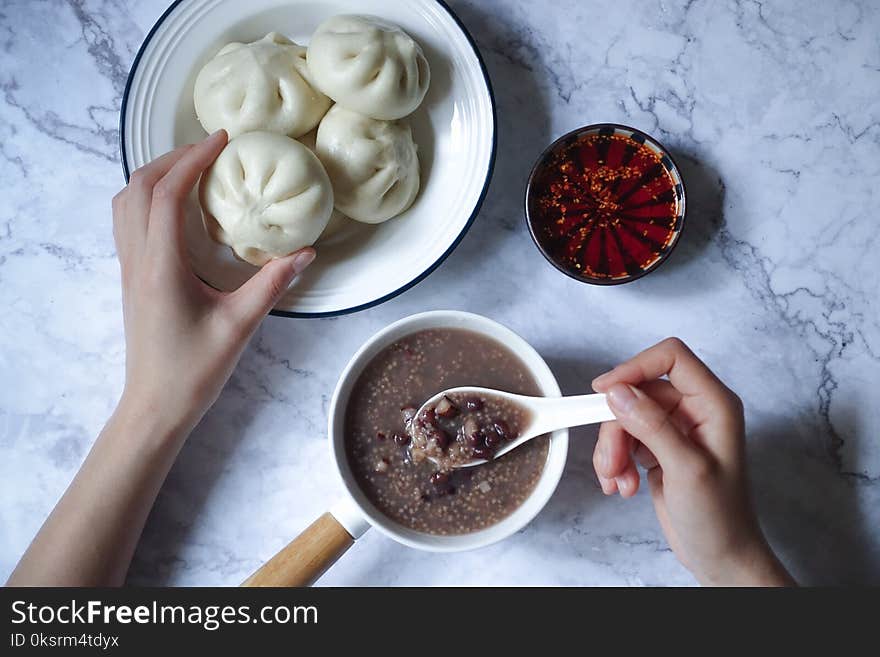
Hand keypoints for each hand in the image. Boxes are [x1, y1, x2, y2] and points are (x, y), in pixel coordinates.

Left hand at [112, 130, 315, 440]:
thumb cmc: (194, 370)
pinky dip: (147, 198)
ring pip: (126, 202)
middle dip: (173, 158)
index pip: (167, 194)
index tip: (221, 141)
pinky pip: (128, 222)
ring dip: (154, 175)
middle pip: (138, 187)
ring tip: (191, 168)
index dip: (192, 160)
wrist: (156, 405)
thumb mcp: (240, 326)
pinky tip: (176, 206)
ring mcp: (129, 268)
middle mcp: (137, 260)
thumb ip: (273, 285)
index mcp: (161, 267)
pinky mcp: (131, 278)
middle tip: (210, 148)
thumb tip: (306, 253)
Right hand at [591, 338, 792, 585]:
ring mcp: (675, 428)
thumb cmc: (721, 518)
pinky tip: (623, 485)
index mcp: (714, 404)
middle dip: (616, 427)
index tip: (605, 391)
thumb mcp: (686, 469)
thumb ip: (652, 426)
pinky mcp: (658, 447)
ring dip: (613, 449)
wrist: (720, 556)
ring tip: (617, 480)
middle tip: (610, 461)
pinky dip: (615, 461)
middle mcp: (695, 410)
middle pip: (637, 392)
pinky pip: (623, 439)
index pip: (671, 357)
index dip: (635, 367)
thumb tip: (619, 393)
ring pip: (624, 417)